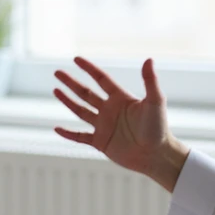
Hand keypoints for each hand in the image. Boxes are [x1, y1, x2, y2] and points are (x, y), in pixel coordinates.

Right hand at [53, 57, 172, 176]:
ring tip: (55, 90)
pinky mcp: (101, 142)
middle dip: (71, 82)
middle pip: (86, 93)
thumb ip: (150, 81)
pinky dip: (68, 133)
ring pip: (81, 111)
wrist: (156, 155)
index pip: (101, 79)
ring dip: (68, 101)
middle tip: (57, 72)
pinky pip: (80, 137)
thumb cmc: (158, 128)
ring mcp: (104, 126)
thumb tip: (149, 59)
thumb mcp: (155, 101)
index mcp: (121, 99)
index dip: (89, 69)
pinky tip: (56, 128)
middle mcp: (110, 110)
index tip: (76, 59)